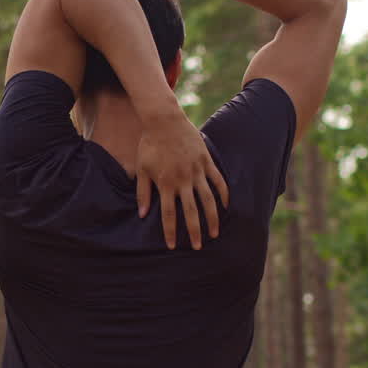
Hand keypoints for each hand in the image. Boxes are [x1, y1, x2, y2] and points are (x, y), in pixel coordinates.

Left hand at [134, 108, 229, 249]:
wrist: (164, 120)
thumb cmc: (149, 144)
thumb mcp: (142, 168)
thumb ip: (143, 192)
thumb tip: (142, 214)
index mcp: (165, 183)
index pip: (168, 214)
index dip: (171, 231)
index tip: (173, 246)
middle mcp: (183, 180)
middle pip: (191, 211)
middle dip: (194, 231)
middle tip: (199, 247)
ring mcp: (197, 171)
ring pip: (208, 200)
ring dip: (212, 218)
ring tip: (215, 233)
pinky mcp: (207, 161)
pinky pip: (218, 181)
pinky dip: (223, 194)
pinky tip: (225, 207)